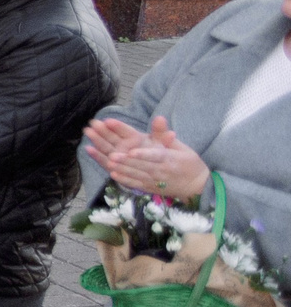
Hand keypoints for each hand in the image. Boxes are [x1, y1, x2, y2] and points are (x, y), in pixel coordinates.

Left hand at [88, 114, 210, 201]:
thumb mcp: (183, 148)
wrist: (197, 187)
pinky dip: (125, 180)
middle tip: (111, 154)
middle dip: (125, 159)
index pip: (155, 156)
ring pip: (136, 175)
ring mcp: (154, 181)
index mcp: (170, 159)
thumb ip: (165, 135)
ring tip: (109, 161)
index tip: (131, 152)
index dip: (143, 155)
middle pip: (141, 165)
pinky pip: (136, 184)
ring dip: (122, 168)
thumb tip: (159, 118)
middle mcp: (161, 171)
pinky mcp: (150, 188)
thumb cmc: (190, 163)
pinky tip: (113, 174)